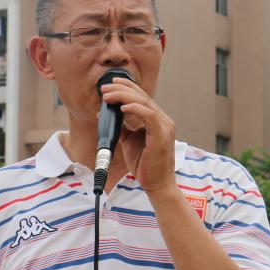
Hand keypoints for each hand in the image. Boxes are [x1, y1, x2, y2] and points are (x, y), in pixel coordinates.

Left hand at [100, 77, 175, 193]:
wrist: (157, 185)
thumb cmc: (145, 165)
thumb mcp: (129, 141)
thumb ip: (123, 127)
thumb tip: (107, 115)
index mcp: (157, 120)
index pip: (142, 97)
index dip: (127, 87)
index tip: (111, 84)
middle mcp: (163, 120)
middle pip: (142, 97)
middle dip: (121, 89)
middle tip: (104, 89)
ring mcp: (164, 127)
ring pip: (144, 103)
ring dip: (124, 97)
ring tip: (107, 97)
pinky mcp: (161, 136)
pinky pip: (148, 116)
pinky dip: (134, 109)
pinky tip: (122, 108)